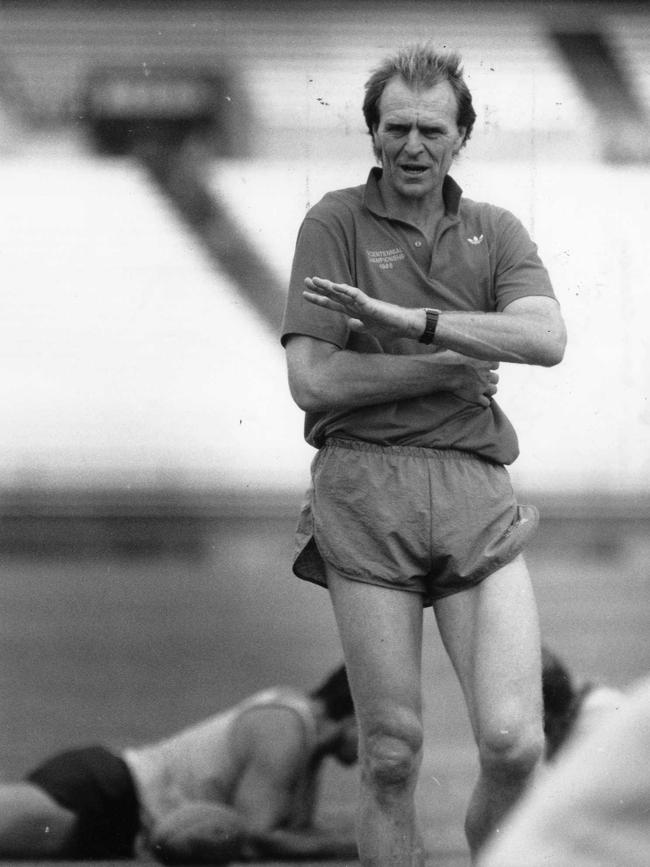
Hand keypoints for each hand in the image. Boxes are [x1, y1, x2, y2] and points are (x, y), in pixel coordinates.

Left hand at [303, 277, 422, 338]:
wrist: (406, 326)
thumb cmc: (390, 326)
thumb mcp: (370, 329)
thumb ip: (359, 326)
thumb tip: (349, 323)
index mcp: (354, 310)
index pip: (333, 304)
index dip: (319, 299)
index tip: (305, 294)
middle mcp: (357, 304)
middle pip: (334, 295)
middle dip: (319, 288)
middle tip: (305, 281)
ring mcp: (363, 303)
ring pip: (343, 293)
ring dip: (330, 286)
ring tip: (316, 280)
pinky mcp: (371, 304)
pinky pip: (357, 296)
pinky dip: (347, 291)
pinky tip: (337, 287)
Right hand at [437, 351, 498, 406]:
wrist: (444, 372)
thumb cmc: (450, 358)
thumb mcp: (461, 347)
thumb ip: (468, 346)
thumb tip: (467, 342)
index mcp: (485, 361)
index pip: (496, 364)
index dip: (490, 366)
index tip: (484, 366)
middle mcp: (486, 374)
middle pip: (496, 378)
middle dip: (490, 378)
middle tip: (482, 378)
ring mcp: (482, 386)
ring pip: (494, 390)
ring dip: (489, 390)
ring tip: (482, 390)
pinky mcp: (476, 397)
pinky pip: (486, 402)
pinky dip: (483, 402)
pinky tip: (478, 400)